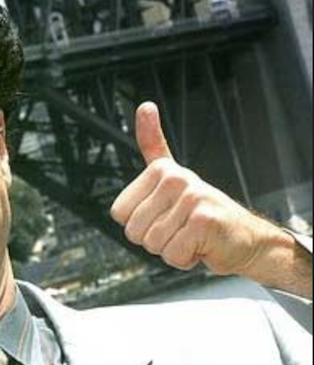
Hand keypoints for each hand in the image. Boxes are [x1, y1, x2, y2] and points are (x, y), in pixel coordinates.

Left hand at [111, 102, 278, 276]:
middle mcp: (176, 179)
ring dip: (170, 250)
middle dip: (154, 240)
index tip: (163, 216)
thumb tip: (144, 105)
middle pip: (133, 230)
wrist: (246, 240)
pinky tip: (201, 246)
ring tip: (191, 236)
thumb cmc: (201, 214)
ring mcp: (192, 198)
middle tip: (179, 230)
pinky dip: (185, 259)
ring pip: (152, 243)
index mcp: (161, 170)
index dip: (138, 225)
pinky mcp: (204, 221)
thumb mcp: (170, 179)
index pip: (119, 213)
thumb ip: (152, 146)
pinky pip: (173, 253)